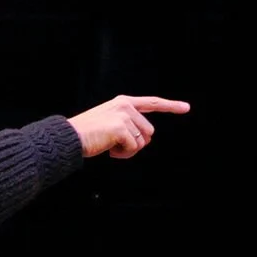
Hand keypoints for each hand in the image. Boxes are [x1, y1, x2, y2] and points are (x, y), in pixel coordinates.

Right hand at [68, 94, 190, 158]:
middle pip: (149, 132)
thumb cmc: (89, 134)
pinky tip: (110, 150)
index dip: (171, 106)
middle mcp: (126, 106)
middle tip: (116, 145)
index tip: (186, 108)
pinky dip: (124, 154)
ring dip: (129, 150)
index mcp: (124, 102)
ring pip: (143, 142)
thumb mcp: (110, 122)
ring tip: (111, 147)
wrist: (70, 137)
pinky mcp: (120, 128)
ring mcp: (123, 116)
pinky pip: (134, 148)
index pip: (152, 103)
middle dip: (136, 143)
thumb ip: (129, 124)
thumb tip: (146, 137)